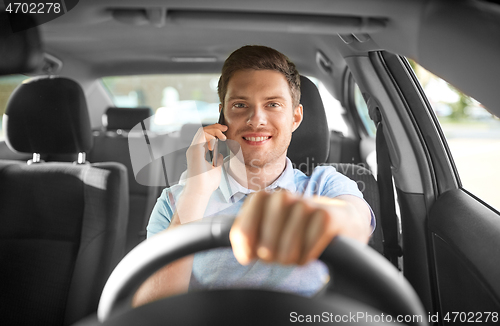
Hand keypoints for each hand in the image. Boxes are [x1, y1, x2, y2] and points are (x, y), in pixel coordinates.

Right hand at [184, 124, 227, 194]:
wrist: (200, 190)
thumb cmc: (206, 184)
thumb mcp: (216, 169)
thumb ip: (217, 161)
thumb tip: (219, 155)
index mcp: (198, 153)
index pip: (204, 137)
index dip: (214, 132)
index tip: (224, 134)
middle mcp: (194, 150)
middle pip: (203, 132)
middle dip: (215, 128)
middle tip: (225, 128)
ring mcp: (194, 149)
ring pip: (202, 130)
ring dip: (214, 130)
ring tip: (223, 136)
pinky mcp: (195, 149)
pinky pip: (202, 134)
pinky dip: (211, 134)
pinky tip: (217, 140)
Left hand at [229, 189, 369, 265]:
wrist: (339, 217)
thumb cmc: (296, 227)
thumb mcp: (266, 228)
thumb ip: (245, 237)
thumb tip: (244, 254)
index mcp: (261, 198)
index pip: (242, 233)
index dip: (247, 251)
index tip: (254, 254)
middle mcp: (281, 196)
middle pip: (265, 247)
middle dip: (273, 257)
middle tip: (283, 249)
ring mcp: (304, 204)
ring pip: (286, 253)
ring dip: (292, 259)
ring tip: (298, 248)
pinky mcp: (326, 216)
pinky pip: (307, 254)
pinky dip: (308, 258)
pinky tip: (312, 247)